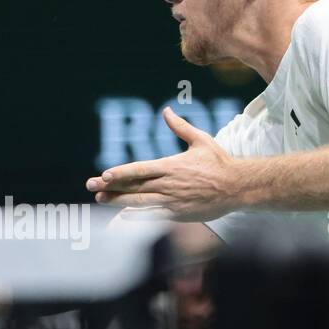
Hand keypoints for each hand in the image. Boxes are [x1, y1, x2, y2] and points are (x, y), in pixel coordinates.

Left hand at [86, 107, 240, 221]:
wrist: (238, 186)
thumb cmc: (219, 162)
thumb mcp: (200, 140)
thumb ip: (180, 127)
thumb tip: (166, 110)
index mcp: (171, 166)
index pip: (139, 169)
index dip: (120, 173)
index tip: (103, 175)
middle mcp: (168, 184)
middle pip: (134, 187)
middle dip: (110, 187)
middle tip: (90, 187)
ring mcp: (172, 201)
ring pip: (139, 203)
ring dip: (117, 202)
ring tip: (99, 200)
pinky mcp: (178, 214)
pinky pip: (153, 217)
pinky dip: (136, 218)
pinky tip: (121, 217)